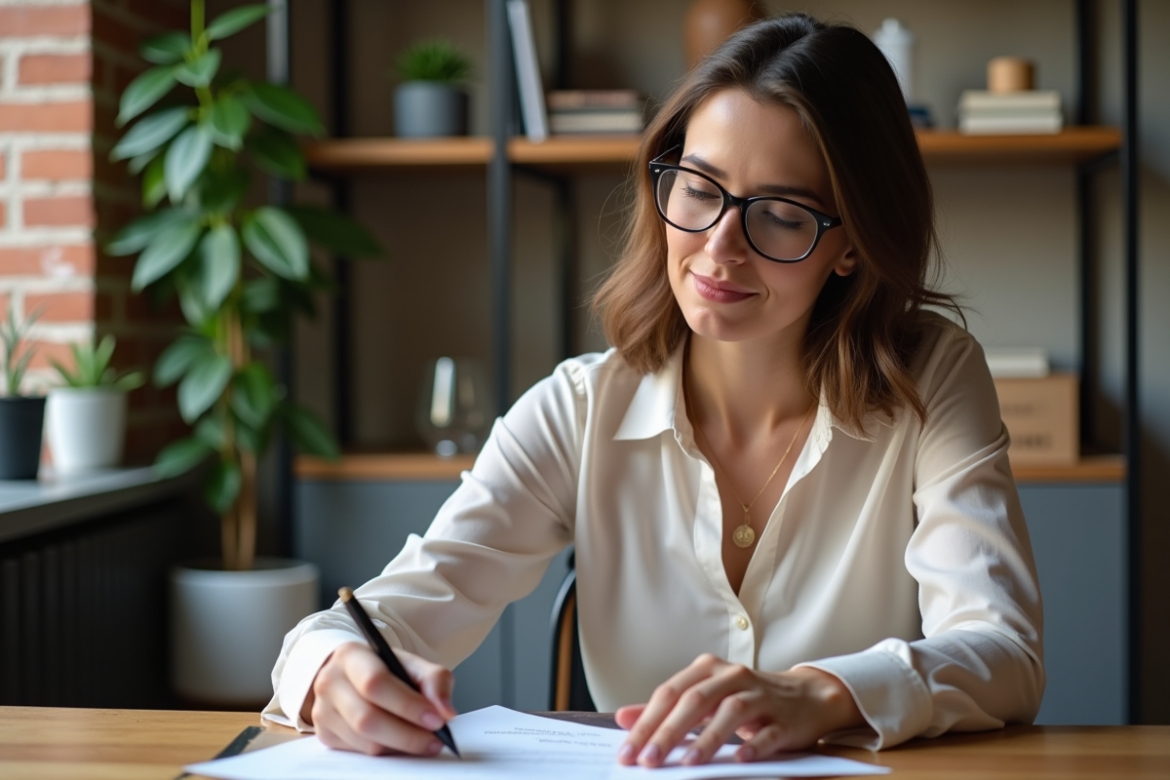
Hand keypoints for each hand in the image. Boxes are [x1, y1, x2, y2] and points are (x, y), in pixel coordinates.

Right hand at [300, 641, 456, 755]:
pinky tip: (401, 742)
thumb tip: (446, 711)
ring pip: (365, 741)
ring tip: (423, 741)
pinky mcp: (325, 734)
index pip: (376, 683)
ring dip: (400, 747)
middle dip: (407, 735)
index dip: (408, 705)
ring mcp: (322, 711)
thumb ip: (435, 680)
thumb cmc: (385, 669)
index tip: (436, 720)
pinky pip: (360, 753)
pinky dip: (387, 752)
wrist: (354, 675)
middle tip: (435, 740)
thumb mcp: (411, 664)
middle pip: (367, 718)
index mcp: (350, 655)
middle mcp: (329, 682)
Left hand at [614, 654, 862, 766]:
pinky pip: (769, 732)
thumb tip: (622, 718)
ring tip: (688, 763)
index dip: (646, 722)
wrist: (807, 696)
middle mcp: (733, 677)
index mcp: (707, 670)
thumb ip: (665, 709)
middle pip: (695, 700)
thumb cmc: (746, 699)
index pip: (670, 693)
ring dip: (708, 739)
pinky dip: (754, 745)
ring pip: (730, 712)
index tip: (627, 752)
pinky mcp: (785, 719)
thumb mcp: (704, 698)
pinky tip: (740, 759)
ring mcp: (761, 696)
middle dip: (669, 732)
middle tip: (648, 760)